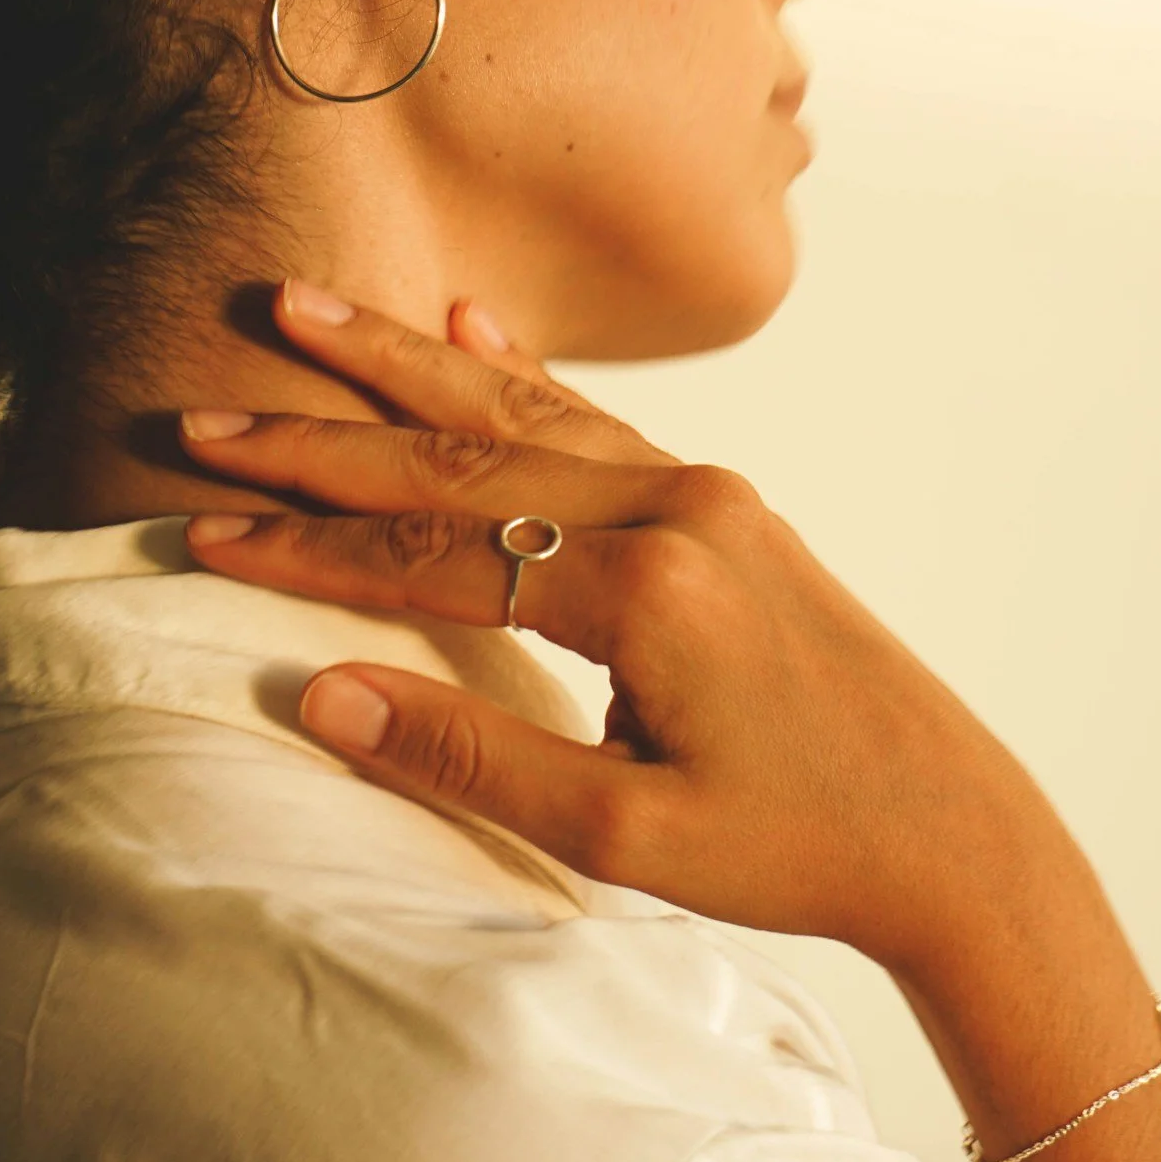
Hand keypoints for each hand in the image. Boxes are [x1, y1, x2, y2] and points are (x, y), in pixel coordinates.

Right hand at [178, 281, 1059, 979]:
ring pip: (521, 414)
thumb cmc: (798, 851)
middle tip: (203, 412)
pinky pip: (596, 421)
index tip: (204, 529)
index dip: (310, 547)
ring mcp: (703, 495)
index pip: (433, 554)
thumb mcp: (627, 838)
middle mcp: (673, 511)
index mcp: (645, 590)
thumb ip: (472, 756)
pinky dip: (518, 372)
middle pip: (459, 461)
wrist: (957, 834)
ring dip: (402, 365)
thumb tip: (322, 694)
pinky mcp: (722, 505)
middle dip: (321, 437)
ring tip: (302, 310)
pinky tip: (464, 324)